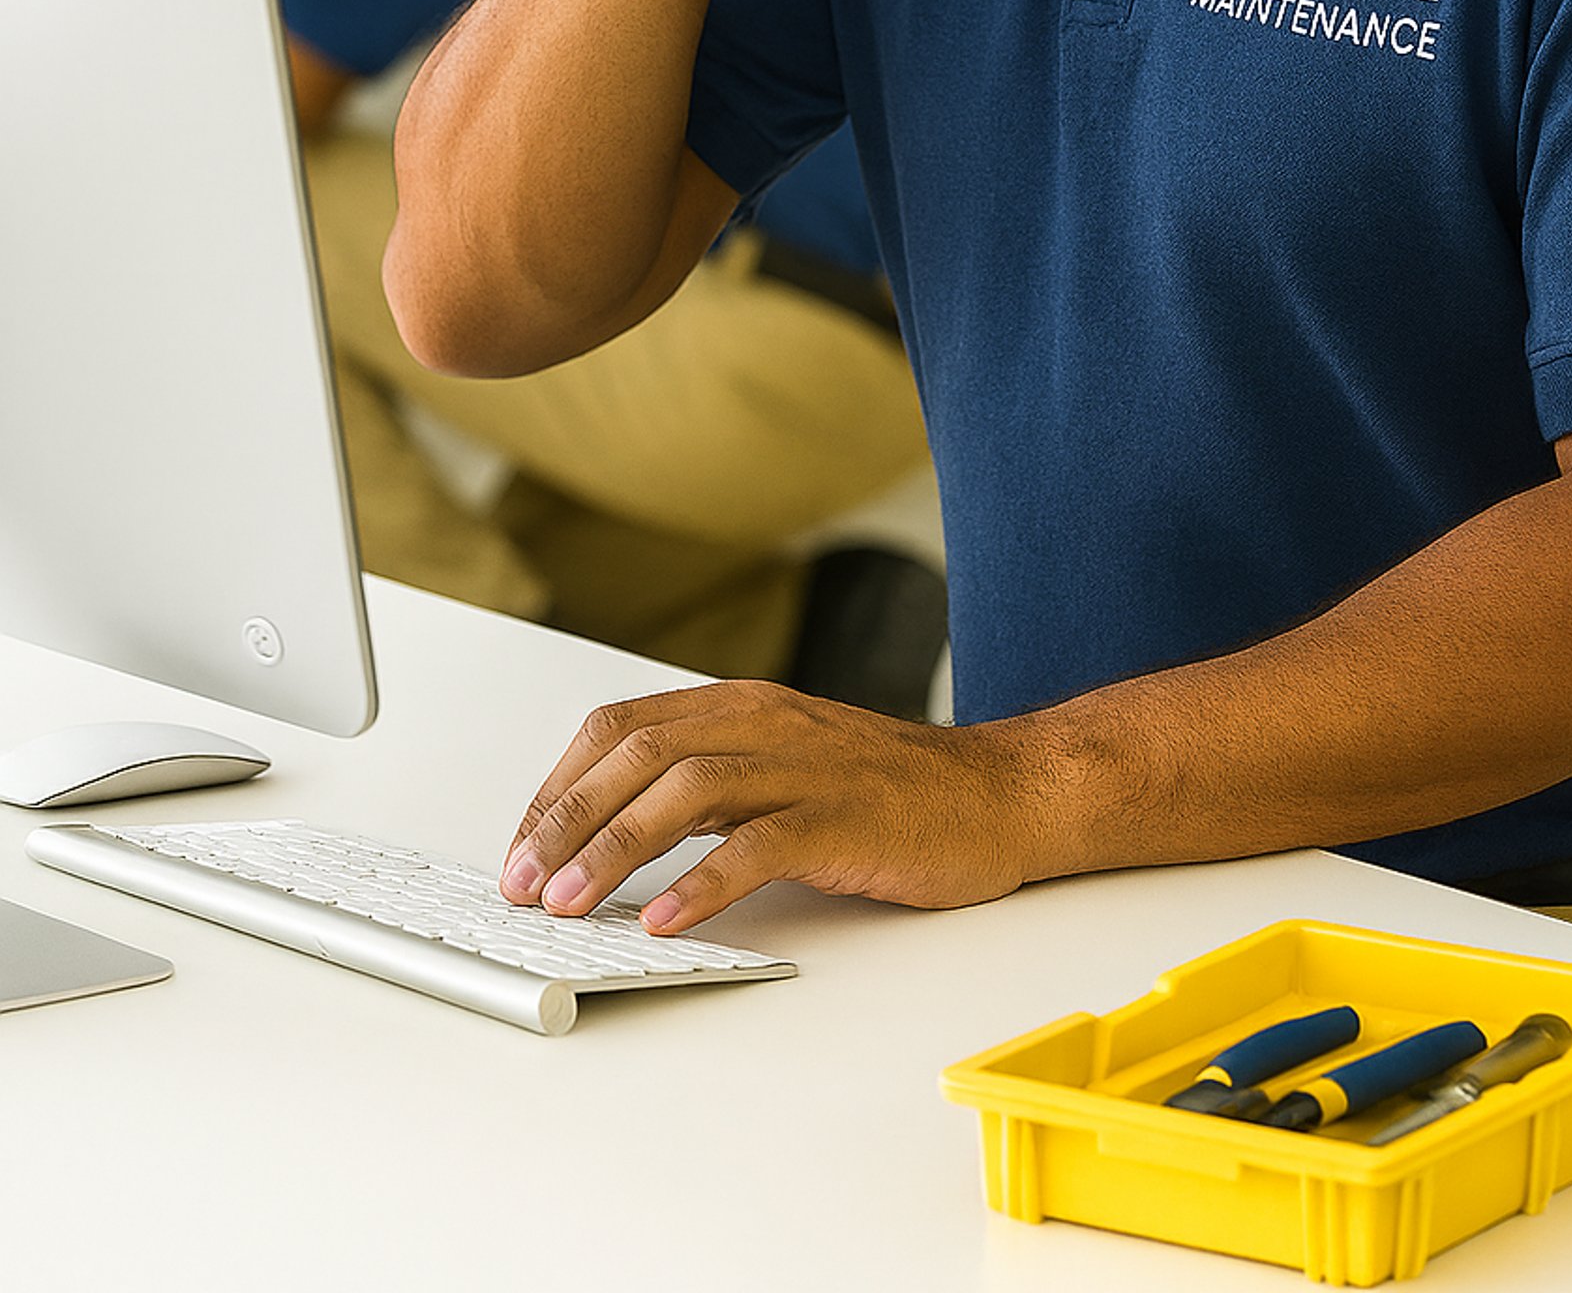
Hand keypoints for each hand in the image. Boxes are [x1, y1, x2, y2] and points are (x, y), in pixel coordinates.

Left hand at [498, 679, 1056, 931]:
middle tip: (522, 884)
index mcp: (739, 706)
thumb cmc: (885, 792)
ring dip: (614, 850)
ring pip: (684, 791)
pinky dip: (704, 883)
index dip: (557, 786)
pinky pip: (759, 844)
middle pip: (638, 755)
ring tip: (571, 904)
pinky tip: (669, 920)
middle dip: (564, 822)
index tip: (520, 847)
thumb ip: (706, 784)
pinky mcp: (843, 817)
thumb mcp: (780, 765)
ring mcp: (803, 767)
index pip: (620, 728)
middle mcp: (762, 723)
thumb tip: (610, 833)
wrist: (996, 793)